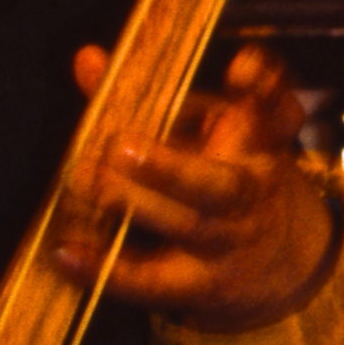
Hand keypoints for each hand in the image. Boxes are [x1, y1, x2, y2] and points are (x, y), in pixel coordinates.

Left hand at [54, 43, 336, 329]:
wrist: (278, 259)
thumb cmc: (226, 174)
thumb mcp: (206, 130)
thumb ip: (149, 95)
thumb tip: (87, 59)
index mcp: (258, 143)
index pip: (275, 110)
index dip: (264, 87)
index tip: (240, 69)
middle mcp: (248, 190)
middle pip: (221, 185)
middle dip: (172, 167)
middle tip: (120, 148)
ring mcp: (226, 241)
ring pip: (189, 226)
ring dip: (137, 206)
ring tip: (91, 184)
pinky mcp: (199, 285)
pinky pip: (151, 282)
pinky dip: (106, 270)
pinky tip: (65, 254)